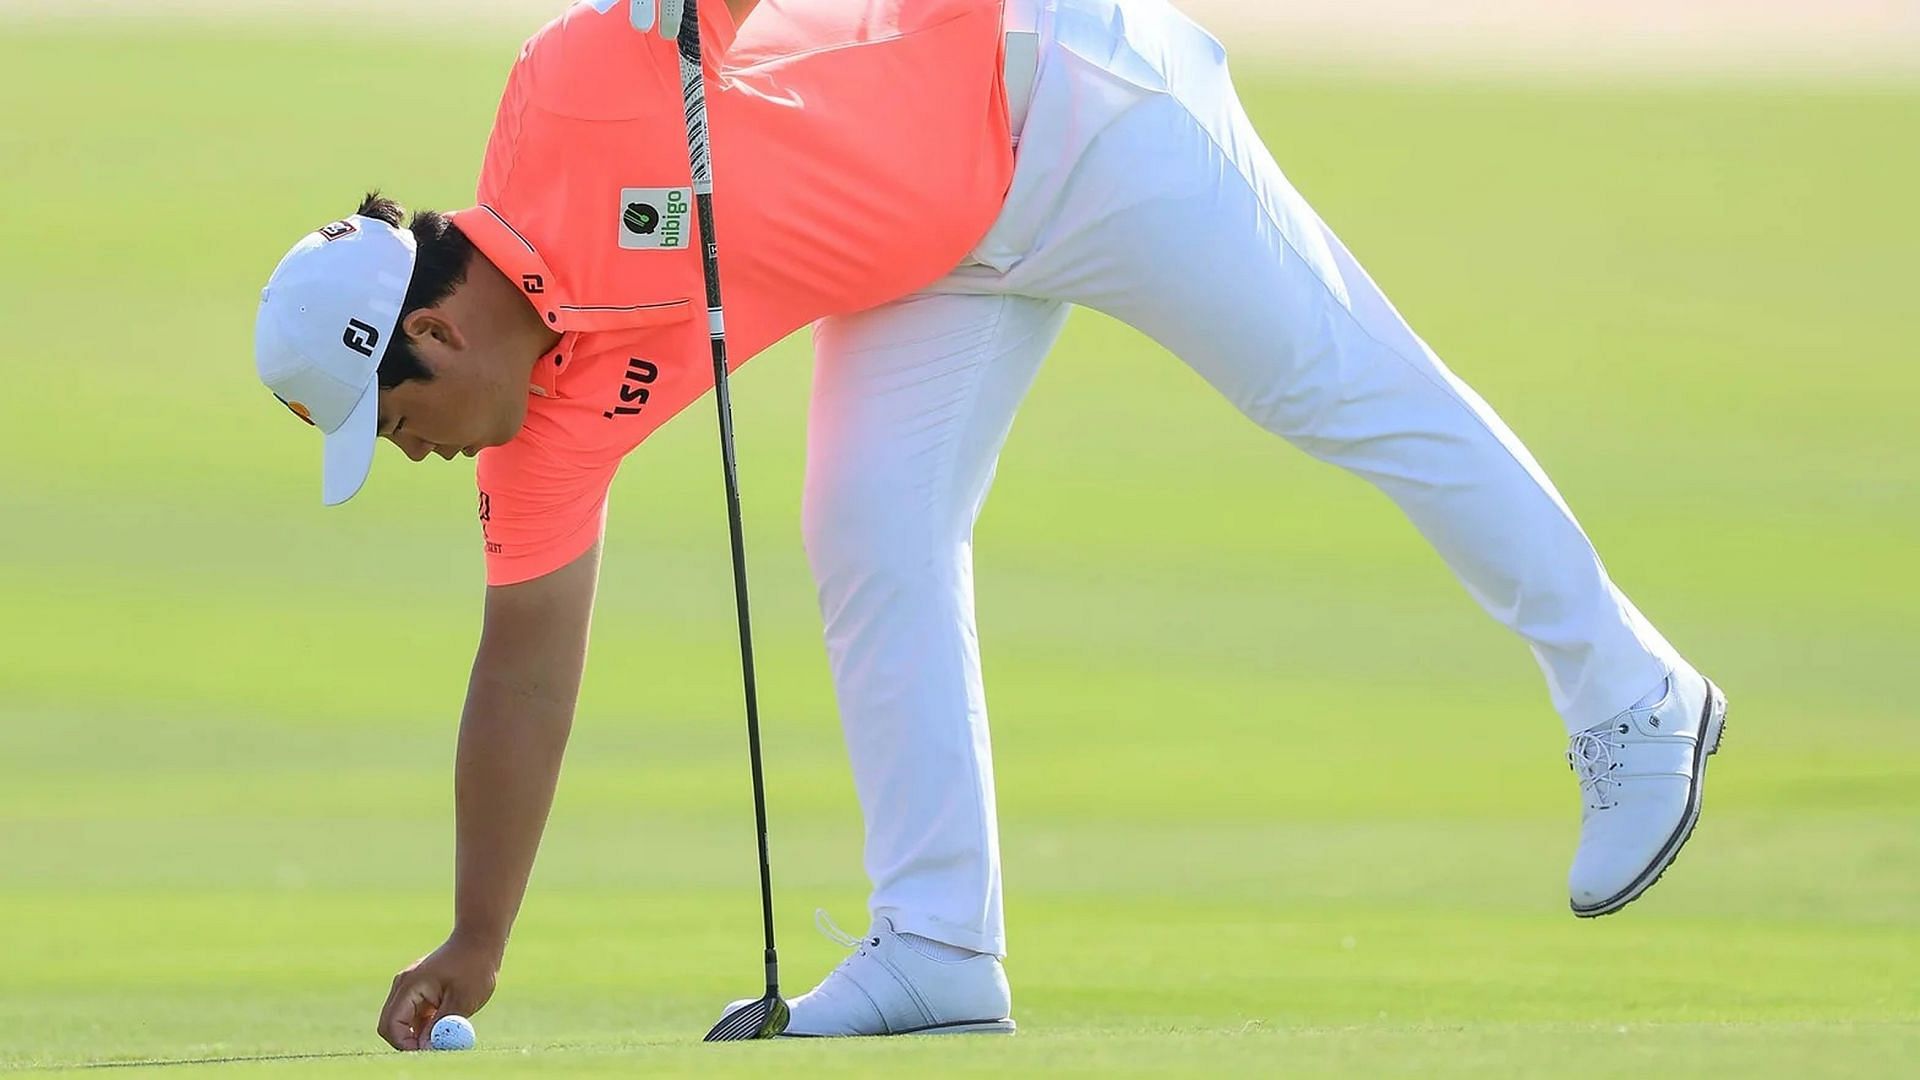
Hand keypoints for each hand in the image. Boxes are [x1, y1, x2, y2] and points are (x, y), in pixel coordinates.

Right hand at [377, 934, 500, 1050]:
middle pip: (391, 1025)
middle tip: (435, 1049)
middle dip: (408, 1042)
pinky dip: (427, 1024)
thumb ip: (442, 1025)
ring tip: (449, 1026)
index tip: (428, 1051)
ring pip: (404, 1022)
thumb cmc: (474, 966)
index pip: (391, 1024)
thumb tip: (426, 1048)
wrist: (480, 939)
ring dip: (421, 1033)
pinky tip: (449, 1018)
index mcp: (409, 986)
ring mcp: (410, 987)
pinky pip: (416, 1015)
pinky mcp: (420, 991)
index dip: (405, 1044)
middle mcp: (403, 986)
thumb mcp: (462, 1000)